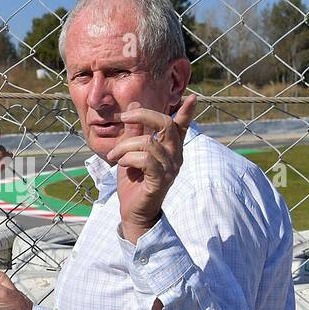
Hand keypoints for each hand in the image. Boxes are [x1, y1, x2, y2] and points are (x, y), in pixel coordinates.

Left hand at [106, 95, 199, 242]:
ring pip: (148, 143)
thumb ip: (134, 131)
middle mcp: (175, 156)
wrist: (133, 212)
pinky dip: (129, 158)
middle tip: (124, 118)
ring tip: (115, 156)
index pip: (181, 127)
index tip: (193, 97)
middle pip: (165, 125)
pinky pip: (145, 160)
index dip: (187, 113)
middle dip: (142, 116)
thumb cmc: (133, 182)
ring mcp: (170, 169)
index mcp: (170, 148)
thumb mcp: (130, 151)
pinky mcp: (161, 180)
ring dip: (125, 146)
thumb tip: (135, 104)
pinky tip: (122, 164)